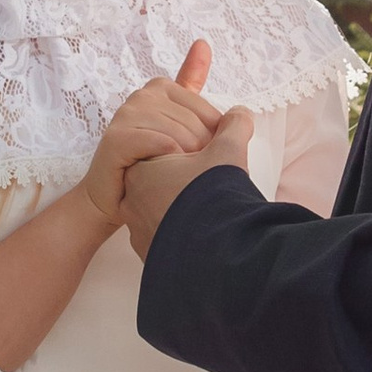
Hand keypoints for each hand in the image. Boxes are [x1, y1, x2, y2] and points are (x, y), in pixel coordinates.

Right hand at [80, 39, 220, 228]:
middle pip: (195, 127)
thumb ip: (191, 83)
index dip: (210, 143)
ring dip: (181, 163)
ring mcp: (126, 115)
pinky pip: (157, 143)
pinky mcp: (115, 138)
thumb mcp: (176, 121)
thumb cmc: (148, 160)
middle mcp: (142, 96)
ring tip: (169, 177)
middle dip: (197, 156)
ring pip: (178, 136)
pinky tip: (161, 167)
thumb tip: (203, 42)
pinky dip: (165, 157)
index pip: (209, 115)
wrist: (111, 195)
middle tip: (181, 173)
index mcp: (160, 88)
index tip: (193, 159)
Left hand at [124, 105, 256, 253]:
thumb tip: (239, 114)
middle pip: (160, 182)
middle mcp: (132, 202)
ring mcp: (138, 232)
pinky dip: (183, 233)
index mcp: (141, 171)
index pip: (162, 150)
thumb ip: (233, 126)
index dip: (190, 151)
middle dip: (185, 180)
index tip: (209, 160)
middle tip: (212, 184)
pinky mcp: (150, 257)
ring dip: (184, 208)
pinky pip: (164, 239)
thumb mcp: (228, 151)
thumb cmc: (214, 197)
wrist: (216, 253)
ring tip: (212, 210)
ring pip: (161, 212)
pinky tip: (205, 233)